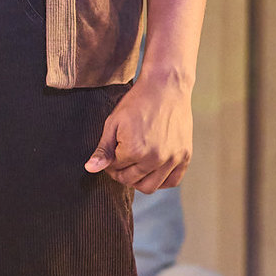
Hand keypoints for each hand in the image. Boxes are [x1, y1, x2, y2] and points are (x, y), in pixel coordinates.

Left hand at [85, 69, 192, 191]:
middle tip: (120, 161)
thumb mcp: (114, 123)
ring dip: (138, 181)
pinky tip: (152, 171)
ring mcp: (172, 159)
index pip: (115, 169)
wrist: (166, 87)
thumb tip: (90, 169)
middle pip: (131, 180)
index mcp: (134, 150)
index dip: (109, 162)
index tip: (111, 152)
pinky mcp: (185, 156)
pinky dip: (161, 181)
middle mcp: (155, 159)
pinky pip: (172, 181)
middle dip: (120, 173)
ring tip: (134, 166)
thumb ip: (103, 149)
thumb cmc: (136, 103)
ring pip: (150, 187)